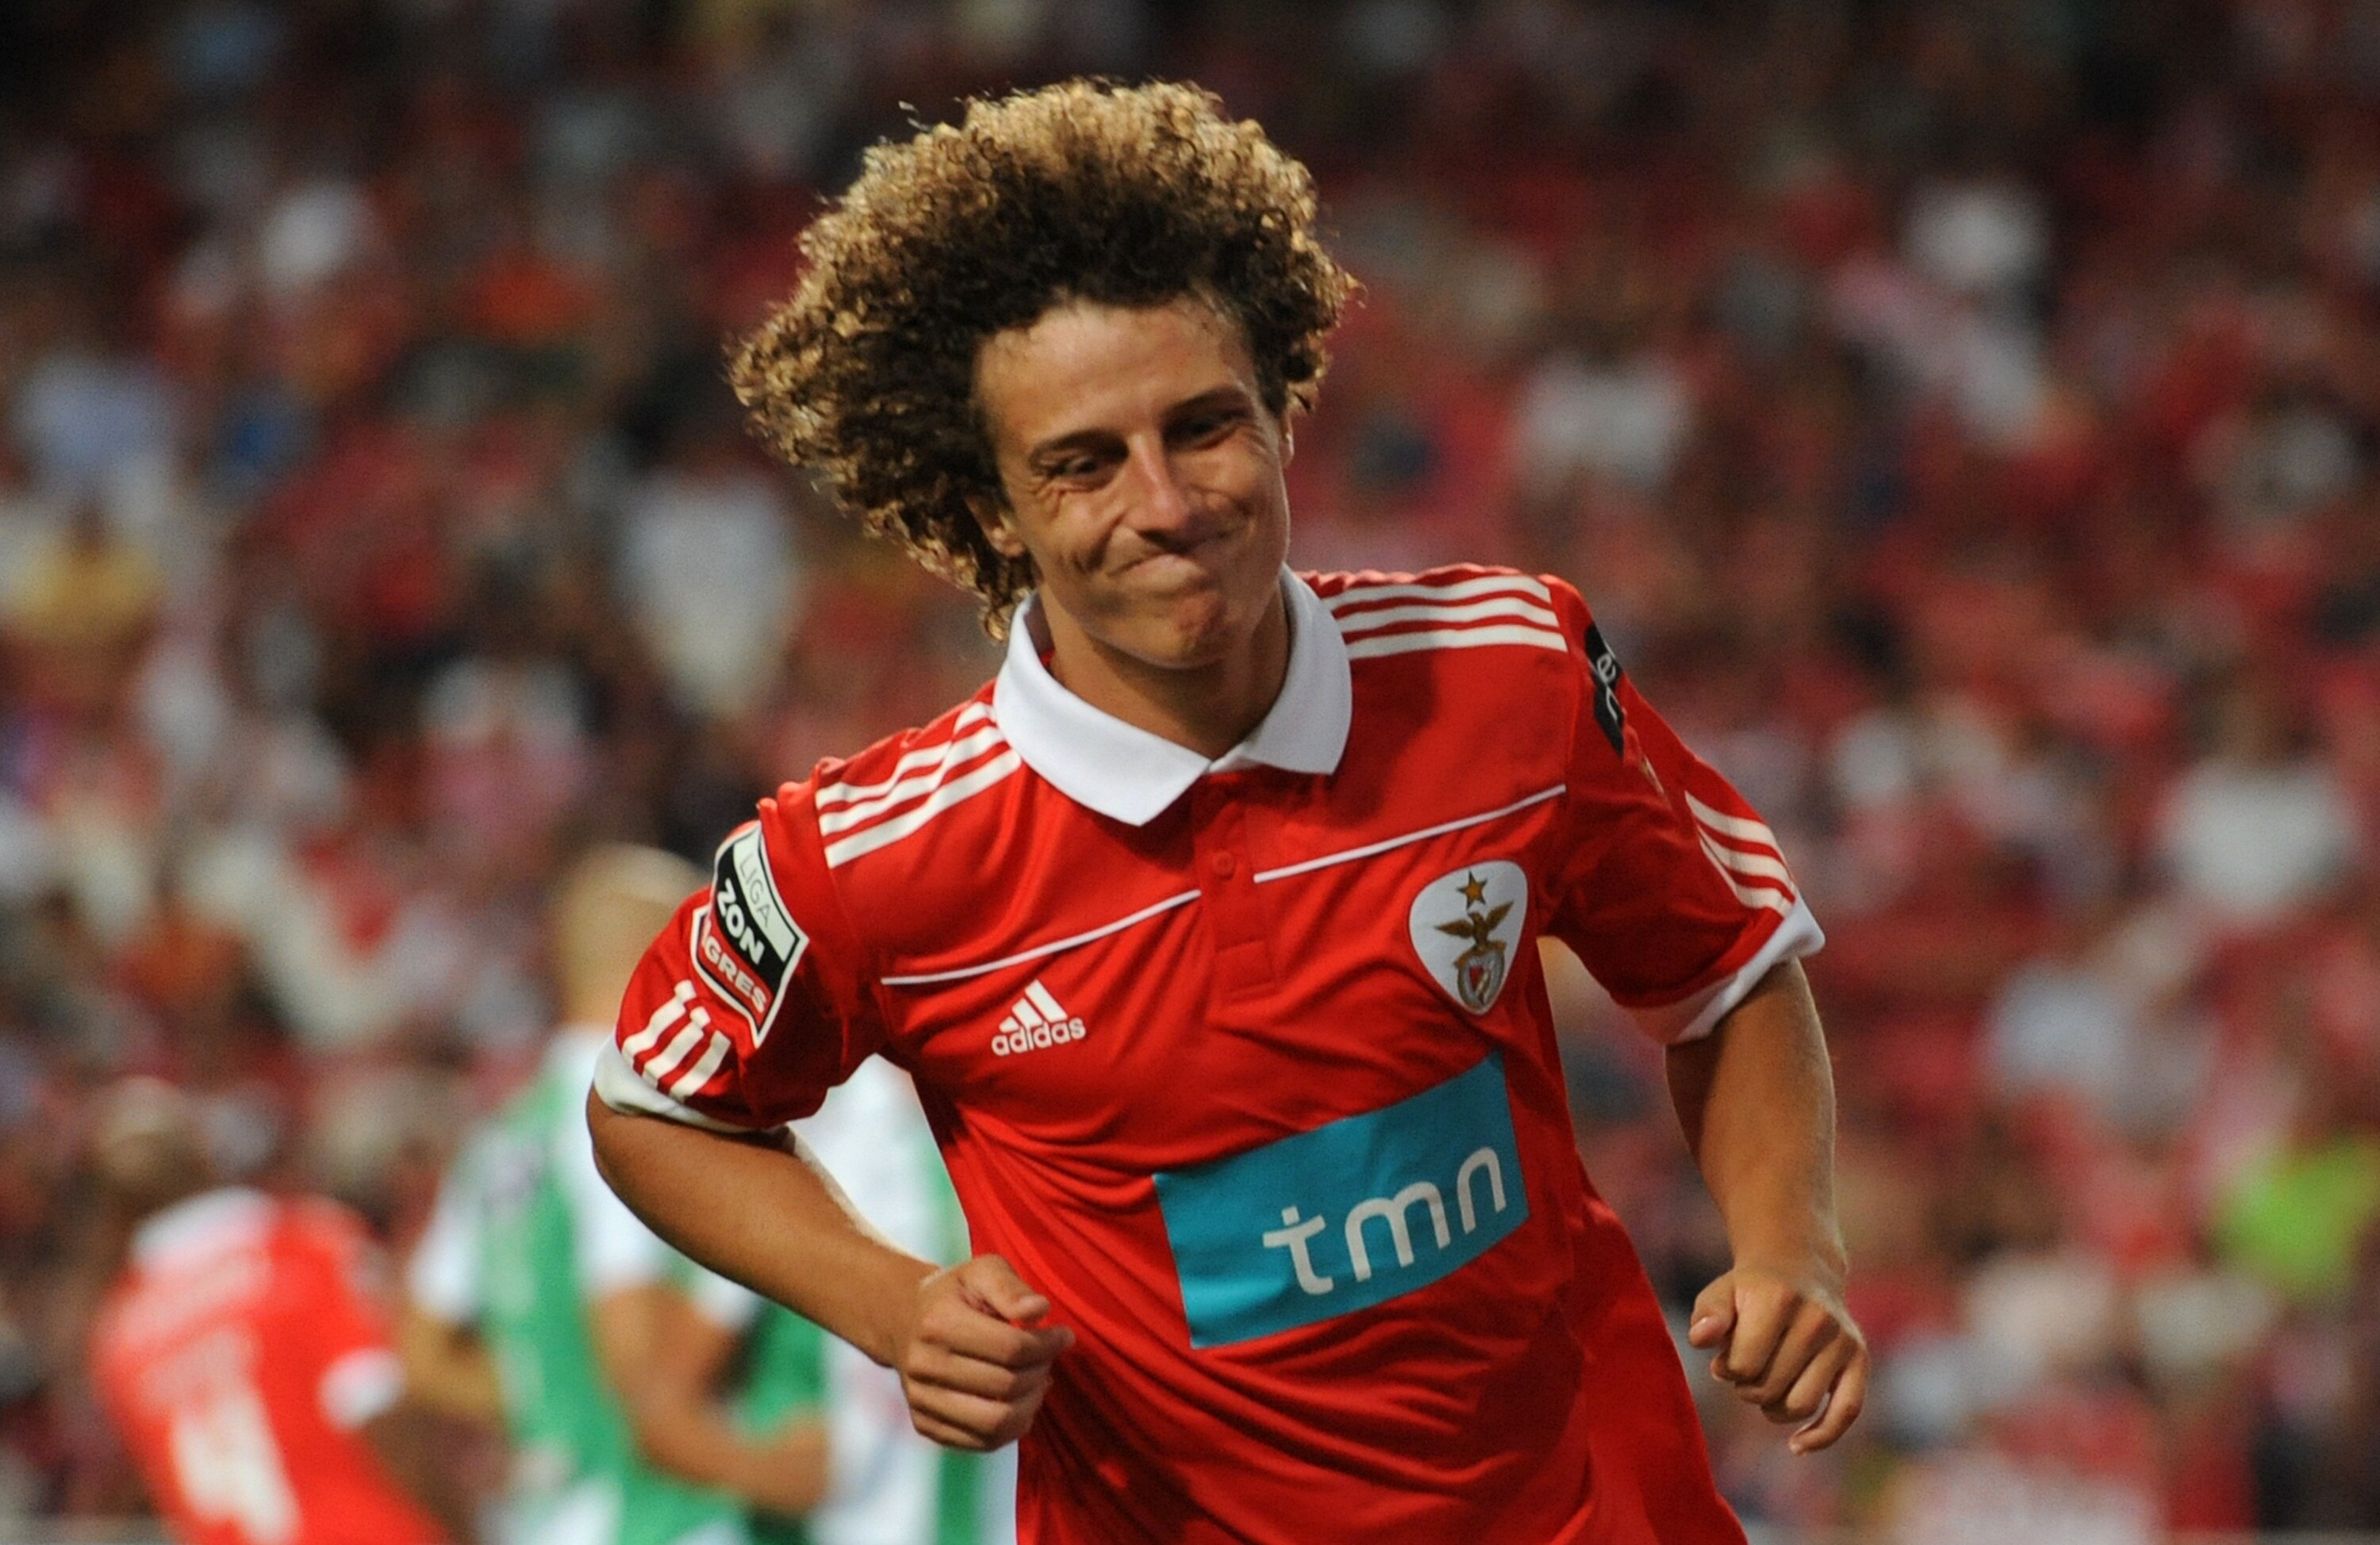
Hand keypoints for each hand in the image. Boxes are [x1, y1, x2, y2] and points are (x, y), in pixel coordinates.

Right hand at [896, 1254, 1073, 1450]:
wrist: (903, 1320)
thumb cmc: (954, 1294)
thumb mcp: (981, 1271)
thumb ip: (1011, 1287)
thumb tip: (1039, 1310)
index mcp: (939, 1323)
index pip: (1011, 1348)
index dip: (1048, 1345)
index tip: (1063, 1336)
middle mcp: (925, 1366)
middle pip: (1006, 1386)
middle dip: (1041, 1372)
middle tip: (1048, 1358)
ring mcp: (922, 1401)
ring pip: (995, 1424)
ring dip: (1030, 1405)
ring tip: (1037, 1383)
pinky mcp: (924, 1425)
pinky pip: (981, 1443)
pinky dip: (1011, 1428)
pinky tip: (1019, 1403)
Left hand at [1687, 1260, 1867, 1453]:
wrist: (1799, 1268)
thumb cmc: (1750, 1291)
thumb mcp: (1721, 1293)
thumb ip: (1707, 1316)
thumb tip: (1701, 1339)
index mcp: (1779, 1299)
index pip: (1744, 1365)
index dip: (1726, 1370)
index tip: (1724, 1359)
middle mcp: (1817, 1319)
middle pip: (1771, 1389)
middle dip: (1748, 1389)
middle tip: (1744, 1371)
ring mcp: (1842, 1340)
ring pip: (1801, 1405)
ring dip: (1773, 1409)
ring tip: (1764, 1387)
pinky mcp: (1859, 1359)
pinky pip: (1846, 1411)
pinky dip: (1821, 1436)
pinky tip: (1796, 1446)